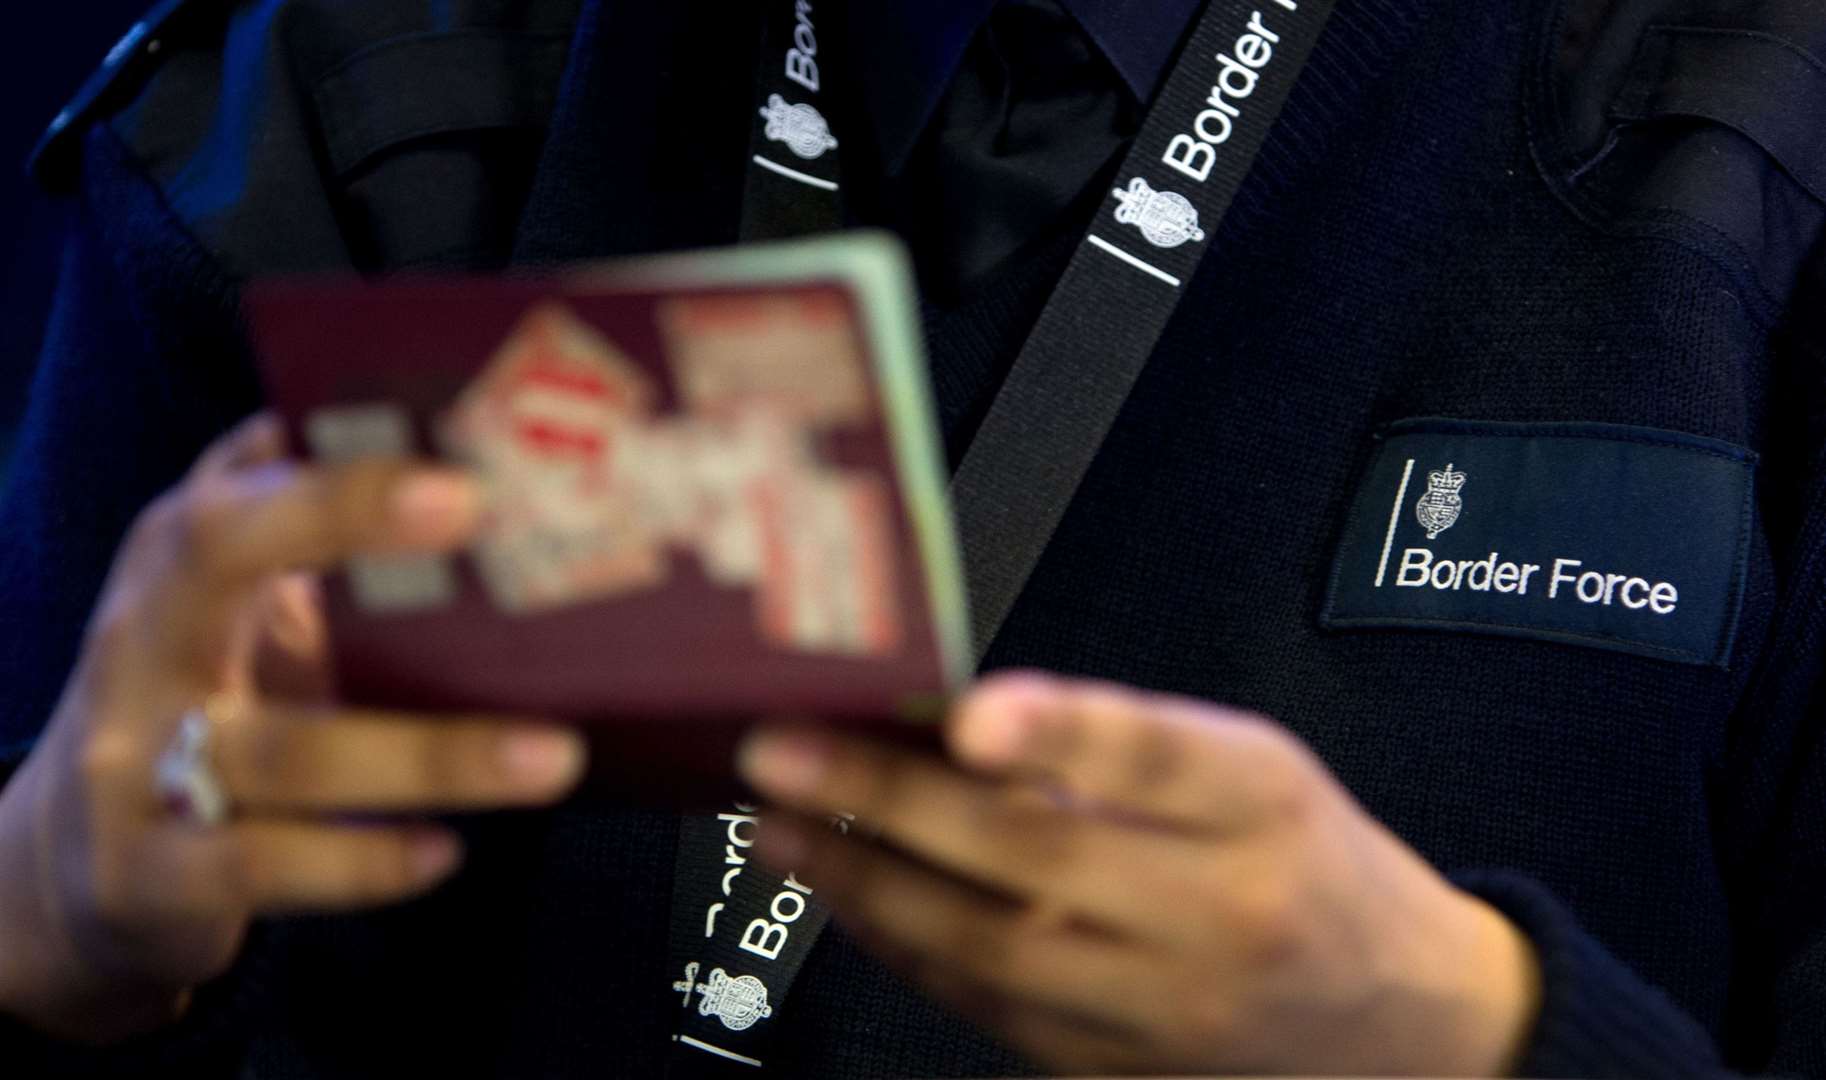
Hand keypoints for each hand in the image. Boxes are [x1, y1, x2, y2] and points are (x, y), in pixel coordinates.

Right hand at [0, 415, 587, 1042]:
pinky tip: (444, 852)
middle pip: (220, 562)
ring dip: (430, 756)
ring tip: (552, 757)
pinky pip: (264, 867)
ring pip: (284, 753)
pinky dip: (361, 864)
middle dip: (344, 524)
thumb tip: (405, 411)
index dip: (341, 480)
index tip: (462, 476)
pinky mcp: (152, 875)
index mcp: (175, 565)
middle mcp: (143, 645)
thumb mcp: (228, 604)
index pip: (239, 493)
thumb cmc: (197, 699)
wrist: (77, 863)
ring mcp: (136, 763)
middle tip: (483, 517)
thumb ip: (296, 512)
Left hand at [737, 672, 1540, 1075]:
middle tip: (778, 753)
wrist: (1396, 1017)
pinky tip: (847, 899)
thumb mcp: (1252, 768)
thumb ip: (1118, 745)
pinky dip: (906, 947)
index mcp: (1264, 805)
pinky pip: (990, 1007)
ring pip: (992, 946)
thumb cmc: (1305, 862)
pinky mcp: (1122, 1069)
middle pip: (1040, 857)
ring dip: (866, 883)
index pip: (1156, 757)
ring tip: (778, 827)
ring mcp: (1169, 1008)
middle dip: (888, 800)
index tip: (967, 715)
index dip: (1058, 732)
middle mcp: (1222, 912)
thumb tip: (951, 720)